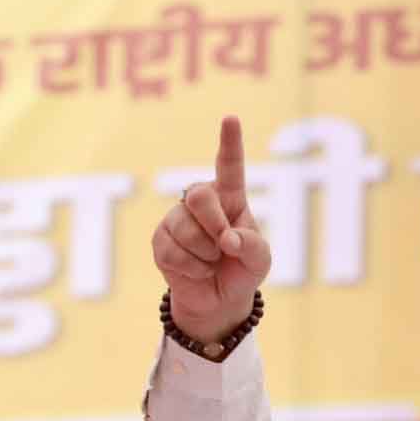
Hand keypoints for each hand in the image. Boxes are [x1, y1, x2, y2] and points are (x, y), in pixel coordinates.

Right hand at [150, 115, 271, 342]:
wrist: (220, 301)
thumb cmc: (243, 270)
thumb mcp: (259, 259)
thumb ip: (252, 245)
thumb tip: (227, 240)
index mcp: (230, 198)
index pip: (229, 166)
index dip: (230, 143)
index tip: (231, 119)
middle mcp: (201, 202)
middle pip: (198, 195)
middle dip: (214, 225)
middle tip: (225, 246)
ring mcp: (177, 219)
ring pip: (184, 229)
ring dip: (205, 254)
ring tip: (212, 263)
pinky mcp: (160, 240)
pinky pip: (173, 251)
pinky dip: (192, 268)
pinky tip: (197, 271)